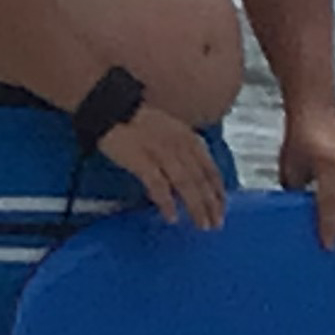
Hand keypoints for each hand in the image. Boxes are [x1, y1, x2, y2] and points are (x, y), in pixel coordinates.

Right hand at [94, 104, 228, 229]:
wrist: (112, 110)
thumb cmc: (139, 122)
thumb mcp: (170, 131)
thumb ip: (183, 150)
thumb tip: (193, 175)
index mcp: (189, 138)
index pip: (211, 169)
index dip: (218, 191)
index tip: (222, 208)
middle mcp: (180, 146)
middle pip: (201, 180)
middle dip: (211, 204)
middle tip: (215, 224)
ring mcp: (162, 153)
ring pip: (186, 184)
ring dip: (196, 206)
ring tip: (201, 224)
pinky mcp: (142, 161)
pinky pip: (158, 185)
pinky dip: (167, 202)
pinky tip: (172, 216)